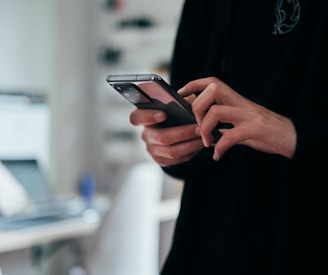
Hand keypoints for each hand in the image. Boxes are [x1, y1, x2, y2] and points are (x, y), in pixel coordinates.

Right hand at [130, 109, 203, 165]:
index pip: (136, 117)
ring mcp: (152, 149)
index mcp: (144, 117)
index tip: (163, 114)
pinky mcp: (160, 160)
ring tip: (203, 137)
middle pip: (161, 137)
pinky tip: (199, 145)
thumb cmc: (175, 113)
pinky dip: (190, 152)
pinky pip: (177, 160)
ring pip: (171, 151)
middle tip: (199, 128)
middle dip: (183, 133)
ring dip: (190, 144)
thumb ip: (180, 101)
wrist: (175, 130)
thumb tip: (190, 102)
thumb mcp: (176, 104)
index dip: (148, 117)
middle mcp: (145, 134)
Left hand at [178, 77, 296, 160]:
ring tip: (207, 143)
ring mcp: (248, 115)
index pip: (211, 82)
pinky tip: (218, 155)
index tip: (180, 95)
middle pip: (212, 90)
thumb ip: (223, 122)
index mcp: (235, 99)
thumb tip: (202, 127)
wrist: (291, 137)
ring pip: (217, 111)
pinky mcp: (255, 129)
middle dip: (197, 108)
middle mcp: (241, 103)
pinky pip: (231, 136)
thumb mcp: (240, 122)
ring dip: (205, 129)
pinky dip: (220, 148)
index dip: (193, 85)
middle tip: (197, 126)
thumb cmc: (263, 130)